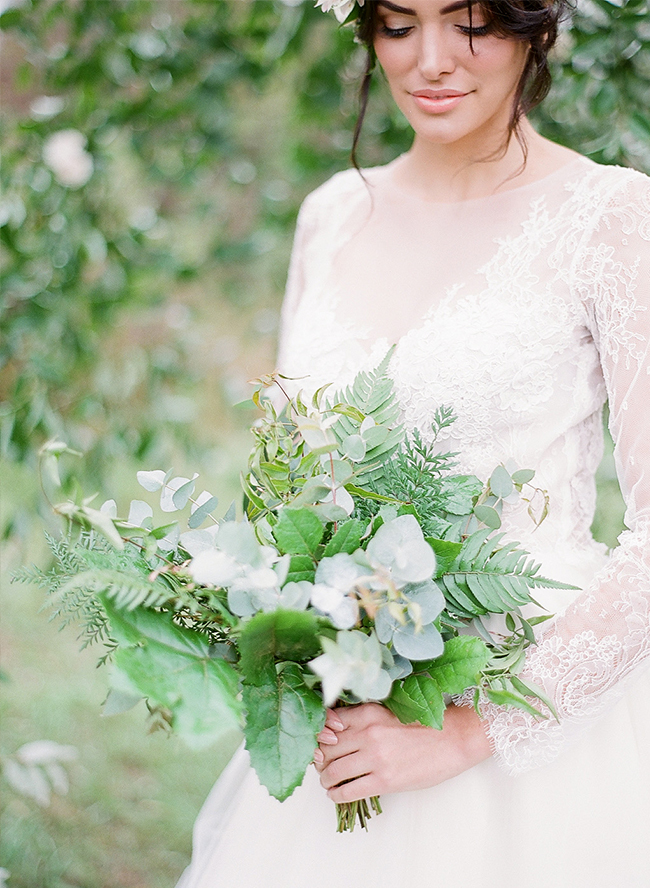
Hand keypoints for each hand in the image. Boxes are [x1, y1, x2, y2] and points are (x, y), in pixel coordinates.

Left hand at [313, 703, 490, 803]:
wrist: (452, 739)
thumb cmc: (422, 725)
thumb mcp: (388, 712)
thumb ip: (362, 719)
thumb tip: (335, 730)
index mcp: (367, 713)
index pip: (327, 724)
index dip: (318, 737)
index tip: (319, 745)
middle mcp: (367, 733)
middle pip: (325, 749)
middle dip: (319, 760)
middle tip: (321, 766)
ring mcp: (375, 758)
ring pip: (332, 771)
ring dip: (325, 779)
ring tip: (328, 782)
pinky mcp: (384, 780)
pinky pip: (348, 791)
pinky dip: (336, 795)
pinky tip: (336, 795)